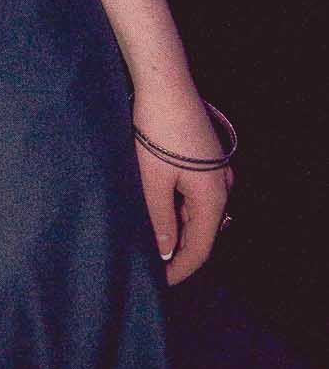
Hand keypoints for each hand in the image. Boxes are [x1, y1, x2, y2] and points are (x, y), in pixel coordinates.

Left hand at [132, 91, 231, 286]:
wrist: (165, 85)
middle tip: (148, 265)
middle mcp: (222, 186)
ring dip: (175, 228)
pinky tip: (154, 210)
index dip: (180, 269)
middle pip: (201, 231)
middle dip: (176, 250)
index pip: (200, 248)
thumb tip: (165, 252)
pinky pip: (193, 194)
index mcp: (212, 196)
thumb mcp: (152, 180)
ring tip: (146, 240)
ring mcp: (216, 172)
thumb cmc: (156, 132)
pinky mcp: (205, 159)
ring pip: (196, 212)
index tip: (158, 284)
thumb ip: (159, 219)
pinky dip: (176, 207)